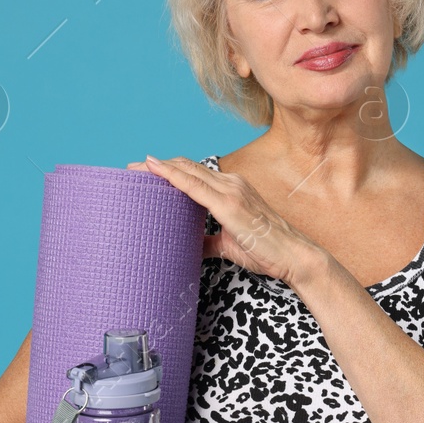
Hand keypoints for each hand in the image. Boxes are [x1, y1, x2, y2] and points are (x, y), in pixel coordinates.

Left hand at [128, 155, 323, 287]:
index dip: (169, 170)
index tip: (145, 172)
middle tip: (129, 170)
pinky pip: (195, 186)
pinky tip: (156, 171)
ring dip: (159, 169)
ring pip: (188, 172)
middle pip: (186, 167)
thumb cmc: (267, 250)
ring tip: (134, 171)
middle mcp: (231, 183)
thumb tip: (191, 247)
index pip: (194, 173)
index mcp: (231, 189)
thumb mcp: (229, 244)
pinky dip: (173, 176)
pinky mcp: (230, 204)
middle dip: (157, 166)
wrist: (294, 256)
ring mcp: (231, 191)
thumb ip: (208, 241)